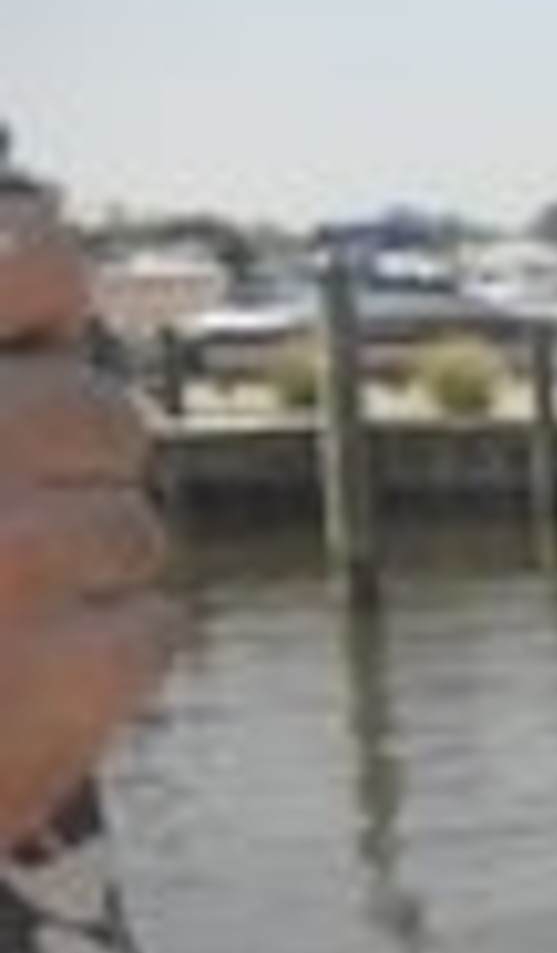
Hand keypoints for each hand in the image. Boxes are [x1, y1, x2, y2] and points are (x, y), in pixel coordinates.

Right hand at [0, 195, 173, 847]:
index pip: (31, 257)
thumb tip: (62, 275)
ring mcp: (2, 560)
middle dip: (71, 471)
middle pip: (100, 415)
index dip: (49, 289)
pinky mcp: (55, 674)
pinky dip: (96, 665)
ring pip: (131, 530)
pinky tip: (17, 696)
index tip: (46, 324)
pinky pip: (146, 631)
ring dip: (80, 577)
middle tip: (5, 530)